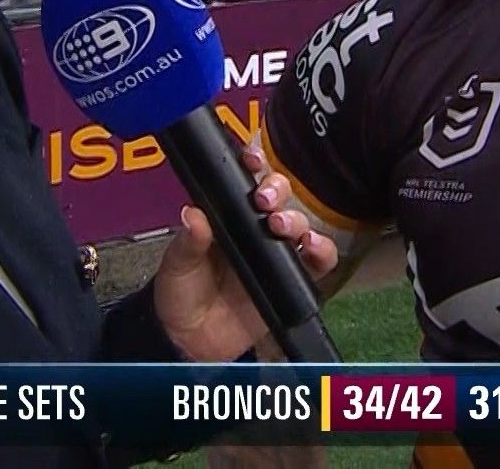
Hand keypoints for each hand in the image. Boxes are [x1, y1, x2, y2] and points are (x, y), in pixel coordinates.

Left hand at [152, 143, 336, 361]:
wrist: (190, 340)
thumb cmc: (180, 294)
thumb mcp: (177, 265)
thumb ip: (188, 241)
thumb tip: (193, 214)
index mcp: (225, 216)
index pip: (245, 181)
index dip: (254, 164)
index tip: (252, 160)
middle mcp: (253, 229)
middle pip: (278, 196)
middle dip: (277, 190)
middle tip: (264, 201)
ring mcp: (275, 254)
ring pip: (299, 223)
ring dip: (296, 219)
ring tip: (281, 227)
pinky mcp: (291, 280)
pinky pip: (317, 263)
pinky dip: (322, 252)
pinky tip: (312, 247)